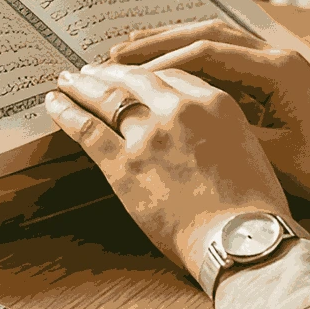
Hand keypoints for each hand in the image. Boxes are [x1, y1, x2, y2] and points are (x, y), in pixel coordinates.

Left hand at [45, 63, 293, 272]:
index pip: (172, 76)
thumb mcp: (249, 149)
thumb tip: (200, 133)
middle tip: (92, 70)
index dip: (147, 74)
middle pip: (136, 80)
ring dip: (83, 85)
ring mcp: (148, 134)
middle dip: (110, 73)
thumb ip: (219, 130)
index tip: (133, 76)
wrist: (241, 238)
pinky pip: (86, 129)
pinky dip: (66, 112)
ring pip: (107, 97)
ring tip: (68, 79)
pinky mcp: (124, 164)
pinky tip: (54, 102)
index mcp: (214, 103)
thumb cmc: (255, 207)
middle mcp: (178, 109)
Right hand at [109, 21, 309, 219]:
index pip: (208, 53)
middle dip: (158, 41)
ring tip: (129, 50)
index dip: (161, 63)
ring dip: (172, 41)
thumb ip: (228, 132)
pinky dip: (192, 54)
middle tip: (114, 51)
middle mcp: (277, 56)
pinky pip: (226, 54)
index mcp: (278, 70)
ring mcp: (277, 62)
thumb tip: (175, 120)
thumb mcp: (275, 157)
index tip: (124, 76)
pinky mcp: (276, 76)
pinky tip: (166, 65)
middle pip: (207, 33)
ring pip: (215, 37)